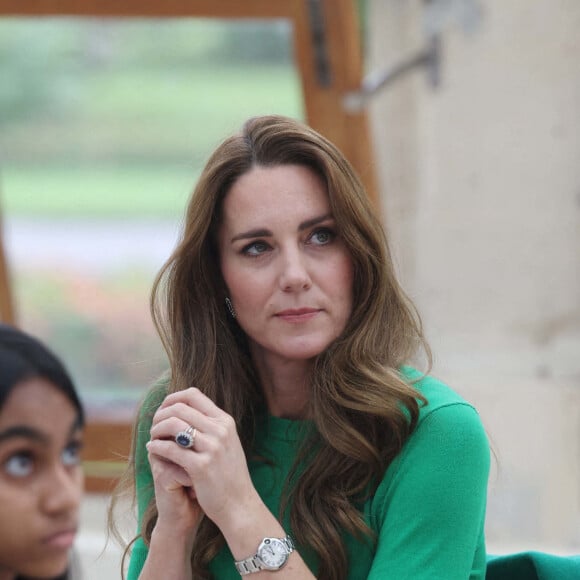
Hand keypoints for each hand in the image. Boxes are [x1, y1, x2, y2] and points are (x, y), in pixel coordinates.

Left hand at [147, 387, 259, 532]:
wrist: (239, 505)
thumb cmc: (230, 475)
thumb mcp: (227, 443)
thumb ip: (211, 427)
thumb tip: (187, 410)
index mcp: (225, 422)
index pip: (194, 395)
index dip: (173, 398)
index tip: (163, 408)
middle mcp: (220, 430)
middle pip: (180, 408)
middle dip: (161, 414)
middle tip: (153, 424)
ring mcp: (212, 448)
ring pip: (174, 425)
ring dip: (157, 428)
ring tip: (152, 436)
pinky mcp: (201, 466)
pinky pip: (171, 449)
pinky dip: (157, 446)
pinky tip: (152, 449)